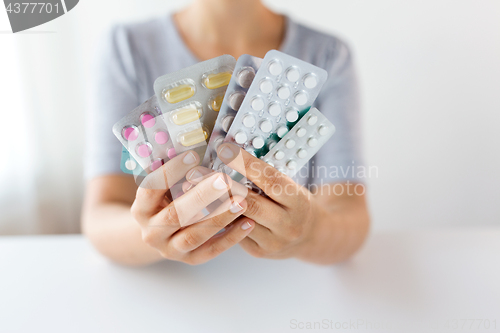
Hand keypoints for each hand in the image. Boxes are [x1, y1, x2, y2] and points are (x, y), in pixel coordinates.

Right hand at [130, 150, 254, 264]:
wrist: (159, 236)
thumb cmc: (167, 202)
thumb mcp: (163, 188)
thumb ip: (175, 173)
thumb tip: (195, 143)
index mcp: (140, 209)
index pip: (151, 189)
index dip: (171, 172)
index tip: (194, 156)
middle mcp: (151, 232)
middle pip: (175, 215)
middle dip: (200, 196)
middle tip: (224, 180)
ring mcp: (170, 249)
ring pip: (194, 235)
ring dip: (219, 218)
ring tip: (241, 201)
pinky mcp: (190, 259)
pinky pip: (211, 250)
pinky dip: (231, 237)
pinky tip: (248, 222)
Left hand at [188, 144, 320, 259]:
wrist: (310, 237)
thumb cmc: (295, 203)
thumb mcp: (291, 186)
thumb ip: (266, 177)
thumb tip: (230, 155)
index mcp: (299, 202)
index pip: (270, 180)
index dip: (246, 164)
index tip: (223, 150)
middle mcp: (288, 224)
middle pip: (250, 204)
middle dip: (220, 187)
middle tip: (194, 173)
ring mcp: (273, 242)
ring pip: (237, 222)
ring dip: (212, 204)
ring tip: (190, 190)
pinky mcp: (259, 252)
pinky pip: (234, 234)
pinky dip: (217, 219)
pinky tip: (199, 208)